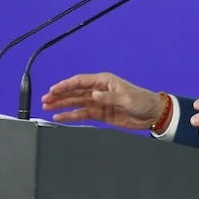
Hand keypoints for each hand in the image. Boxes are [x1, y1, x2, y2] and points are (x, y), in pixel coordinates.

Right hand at [41, 72, 165, 129]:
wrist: (152, 114)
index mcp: (104, 81)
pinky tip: (60, 117)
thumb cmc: (142, 101)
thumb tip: (93, 95)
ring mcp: (99, 102)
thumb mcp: (125, 98)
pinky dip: (71, 116)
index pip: (80, 82)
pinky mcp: (100, 114)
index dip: (66, 85)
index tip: (53, 89)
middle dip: (60, 95)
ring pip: (76, 103)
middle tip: (45, 99)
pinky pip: (82, 114)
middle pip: (75, 92)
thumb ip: (108, 97)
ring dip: (62, 105)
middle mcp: (99, 90)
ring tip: (47, 107)